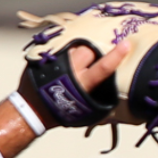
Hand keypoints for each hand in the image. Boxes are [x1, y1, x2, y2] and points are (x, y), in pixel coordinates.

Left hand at [14, 41, 131, 105]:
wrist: (31, 110)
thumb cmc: (60, 113)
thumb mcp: (84, 110)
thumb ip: (98, 99)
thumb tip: (116, 99)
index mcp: (83, 84)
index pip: (103, 67)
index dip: (116, 56)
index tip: (126, 44)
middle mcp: (70, 70)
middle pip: (88, 49)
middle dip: (94, 49)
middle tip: (95, 53)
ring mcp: (56, 61)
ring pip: (74, 46)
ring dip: (79, 49)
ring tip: (78, 56)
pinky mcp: (45, 57)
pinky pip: (60, 47)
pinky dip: (66, 50)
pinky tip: (66, 56)